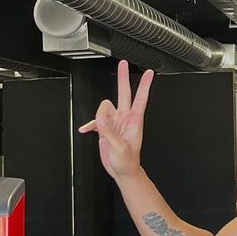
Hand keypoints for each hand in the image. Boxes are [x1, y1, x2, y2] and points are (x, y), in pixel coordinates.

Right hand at [77, 60, 153, 180]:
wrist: (123, 171)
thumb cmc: (128, 162)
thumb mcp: (120, 148)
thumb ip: (110, 131)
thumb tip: (102, 117)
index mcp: (134, 121)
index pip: (141, 98)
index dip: (145, 85)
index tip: (150, 73)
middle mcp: (125, 118)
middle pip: (123, 93)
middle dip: (122, 77)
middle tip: (122, 63)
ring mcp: (115, 122)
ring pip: (104, 108)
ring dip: (99, 117)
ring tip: (101, 131)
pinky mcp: (106, 128)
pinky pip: (95, 121)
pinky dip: (90, 124)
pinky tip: (86, 130)